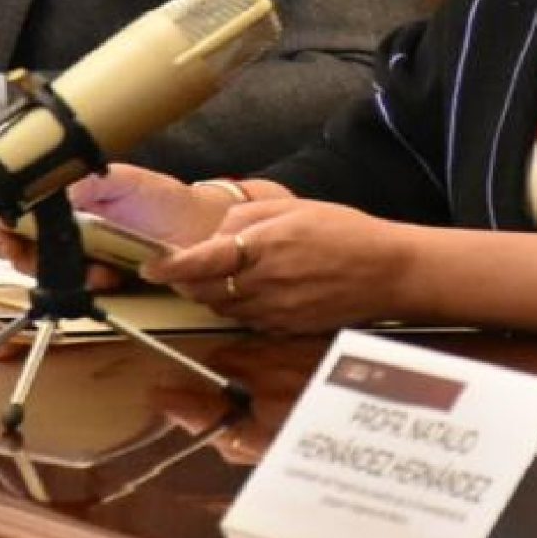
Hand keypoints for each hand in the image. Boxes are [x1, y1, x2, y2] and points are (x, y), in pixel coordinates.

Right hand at [0, 165, 225, 283]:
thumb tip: (42, 190)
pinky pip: (79, 287)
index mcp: (69, 199)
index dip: (6, 229)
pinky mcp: (103, 276)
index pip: (19, 215)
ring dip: (62, 273)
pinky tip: (109, 277)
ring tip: (95, 268)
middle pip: (25, 249)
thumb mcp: (121, 180)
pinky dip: (88, 284)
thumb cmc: (164, 200)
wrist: (203, 229)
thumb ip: (81, 182)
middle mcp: (70, 228)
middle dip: (31, 257)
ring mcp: (85, 254)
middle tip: (48, 258)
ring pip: (49, 272)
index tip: (9, 239)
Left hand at [143, 197, 408, 335]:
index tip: (150, 266)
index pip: (200, 262)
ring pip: (222, 307)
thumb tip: (216, 233)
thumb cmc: (345, 233)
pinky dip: (241, 307)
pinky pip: (247, 320)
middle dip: (189, 280)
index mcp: (262, 248)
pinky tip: (259, 291)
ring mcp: (273, 312)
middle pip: (203, 291)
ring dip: (214, 293)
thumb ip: (248, 218)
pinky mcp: (284, 328)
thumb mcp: (295, 208)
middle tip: (190, 266)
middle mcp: (262, 285)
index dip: (169, 267)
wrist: (386, 271)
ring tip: (232, 275)